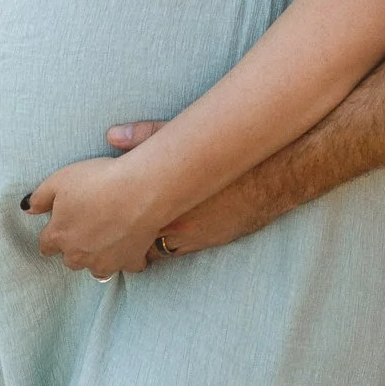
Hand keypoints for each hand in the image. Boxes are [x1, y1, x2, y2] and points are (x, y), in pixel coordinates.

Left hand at [25, 155, 164, 276]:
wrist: (140, 190)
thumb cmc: (98, 181)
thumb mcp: (61, 179)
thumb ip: (40, 196)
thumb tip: (27, 208)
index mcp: (60, 236)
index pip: (46, 245)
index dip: (53, 233)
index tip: (61, 224)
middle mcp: (79, 255)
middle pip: (70, 259)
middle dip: (75, 247)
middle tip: (88, 226)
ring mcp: (105, 262)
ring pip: (96, 267)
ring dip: (99, 256)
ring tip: (109, 236)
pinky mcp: (130, 261)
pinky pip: (127, 265)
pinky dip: (128, 256)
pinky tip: (132, 241)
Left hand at [107, 121, 270, 253]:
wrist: (272, 176)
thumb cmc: (227, 153)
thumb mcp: (183, 138)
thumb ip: (146, 137)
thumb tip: (112, 135)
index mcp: (164, 198)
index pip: (126, 217)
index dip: (117, 211)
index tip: (114, 204)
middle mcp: (176, 223)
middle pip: (137, 237)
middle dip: (130, 230)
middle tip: (123, 219)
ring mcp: (194, 237)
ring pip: (158, 249)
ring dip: (152, 237)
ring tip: (146, 223)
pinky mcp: (211, 241)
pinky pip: (181, 250)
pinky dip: (175, 241)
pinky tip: (175, 226)